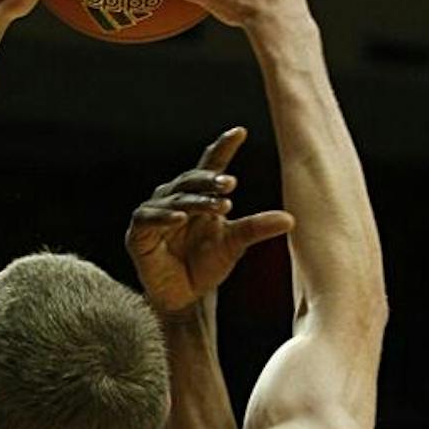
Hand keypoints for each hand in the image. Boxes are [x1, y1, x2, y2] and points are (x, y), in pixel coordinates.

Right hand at [126, 127, 293, 314]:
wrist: (184, 297)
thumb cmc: (206, 265)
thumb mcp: (234, 244)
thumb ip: (255, 228)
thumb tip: (290, 219)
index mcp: (198, 196)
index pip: (211, 166)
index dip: (223, 148)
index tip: (240, 131)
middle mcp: (174, 198)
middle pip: (191, 180)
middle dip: (210, 180)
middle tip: (231, 184)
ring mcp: (154, 214)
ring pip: (175, 199)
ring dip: (196, 201)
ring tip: (219, 206)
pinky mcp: (138, 233)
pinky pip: (149, 219)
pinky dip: (164, 217)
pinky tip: (181, 218)